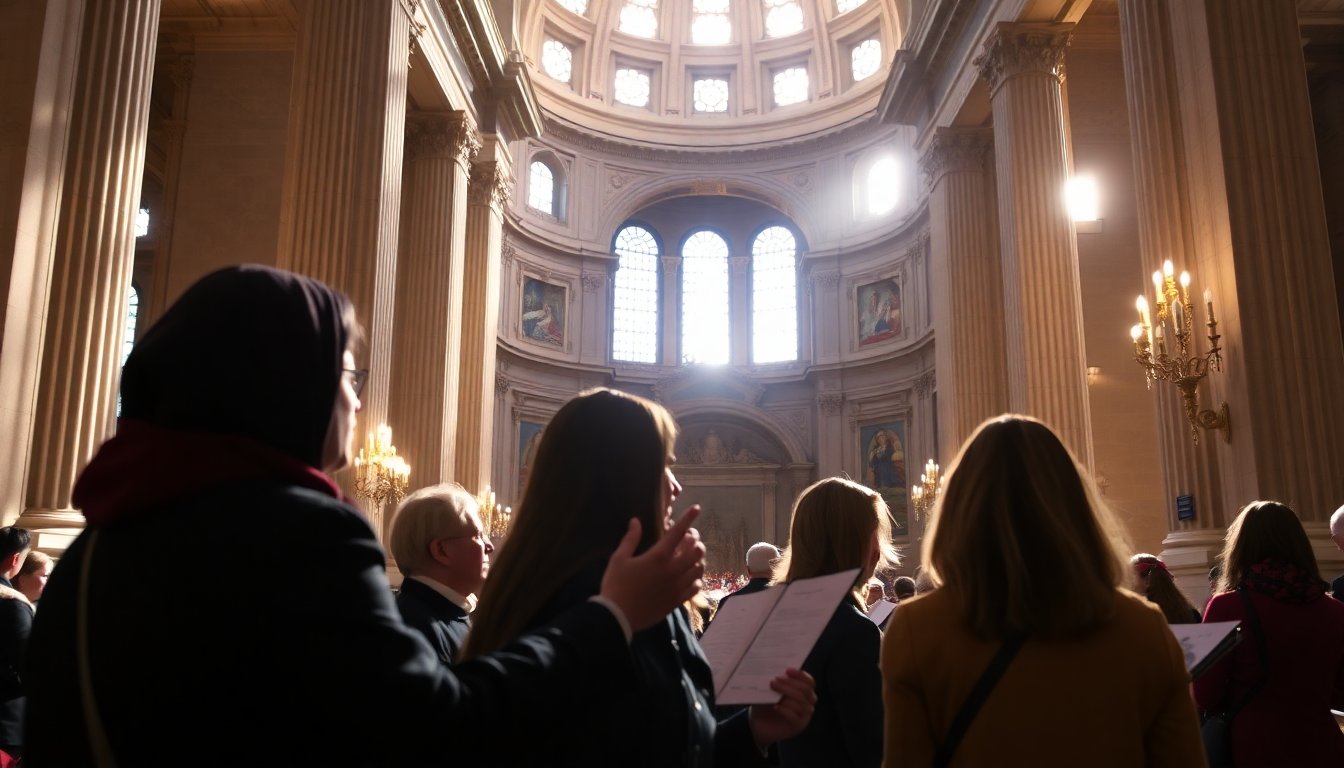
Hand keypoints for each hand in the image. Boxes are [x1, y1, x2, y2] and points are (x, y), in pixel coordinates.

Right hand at [600, 506, 704, 631]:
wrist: (618, 616)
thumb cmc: (616, 584)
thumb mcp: (619, 559)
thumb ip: (630, 539)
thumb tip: (636, 521)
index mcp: (658, 556)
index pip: (678, 532)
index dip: (688, 518)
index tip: (696, 508)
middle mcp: (672, 569)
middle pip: (696, 550)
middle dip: (695, 540)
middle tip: (688, 538)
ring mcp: (677, 586)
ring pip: (699, 568)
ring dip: (698, 558)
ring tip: (691, 555)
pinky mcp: (677, 600)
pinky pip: (696, 586)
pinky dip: (696, 578)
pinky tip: (690, 576)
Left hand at [747, 668, 816, 750]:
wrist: (759, 723)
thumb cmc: (766, 703)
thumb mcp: (770, 690)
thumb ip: (776, 680)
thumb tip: (776, 669)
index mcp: (804, 691)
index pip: (810, 682)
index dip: (800, 675)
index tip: (787, 670)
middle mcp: (808, 703)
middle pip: (805, 691)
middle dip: (790, 684)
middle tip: (774, 681)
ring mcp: (804, 716)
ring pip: (801, 703)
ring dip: (786, 695)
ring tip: (772, 690)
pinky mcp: (798, 726)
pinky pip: (795, 717)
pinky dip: (785, 710)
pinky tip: (775, 706)